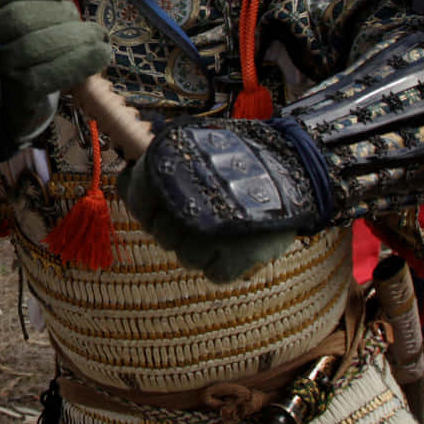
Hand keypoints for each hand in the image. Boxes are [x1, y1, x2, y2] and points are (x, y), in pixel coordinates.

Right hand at [0, 0, 110, 145]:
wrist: (17, 103)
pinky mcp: (14, 99)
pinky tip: (100, 54)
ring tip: (98, 36)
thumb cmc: (27, 52)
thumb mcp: (25, 18)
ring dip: (75, 36)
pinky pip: (44, 77)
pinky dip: (78, 62)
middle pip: (16, 17)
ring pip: (32, 46)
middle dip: (58, 13)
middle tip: (83, 21)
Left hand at [122, 118, 327, 282]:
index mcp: (176, 168)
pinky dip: (223, 265)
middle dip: (173, 228)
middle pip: (160, 233)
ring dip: (199, 248)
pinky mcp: (240, 258)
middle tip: (197, 218)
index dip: (145, 203)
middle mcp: (189, 202)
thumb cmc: (240, 163)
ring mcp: (214, 233)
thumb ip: (160, 165)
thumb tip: (126, 178)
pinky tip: (236, 245)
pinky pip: (215, 275)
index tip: (158, 205)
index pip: (138, 195)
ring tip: (222, 229)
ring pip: (185, 258)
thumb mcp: (196, 149)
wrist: (297, 169)